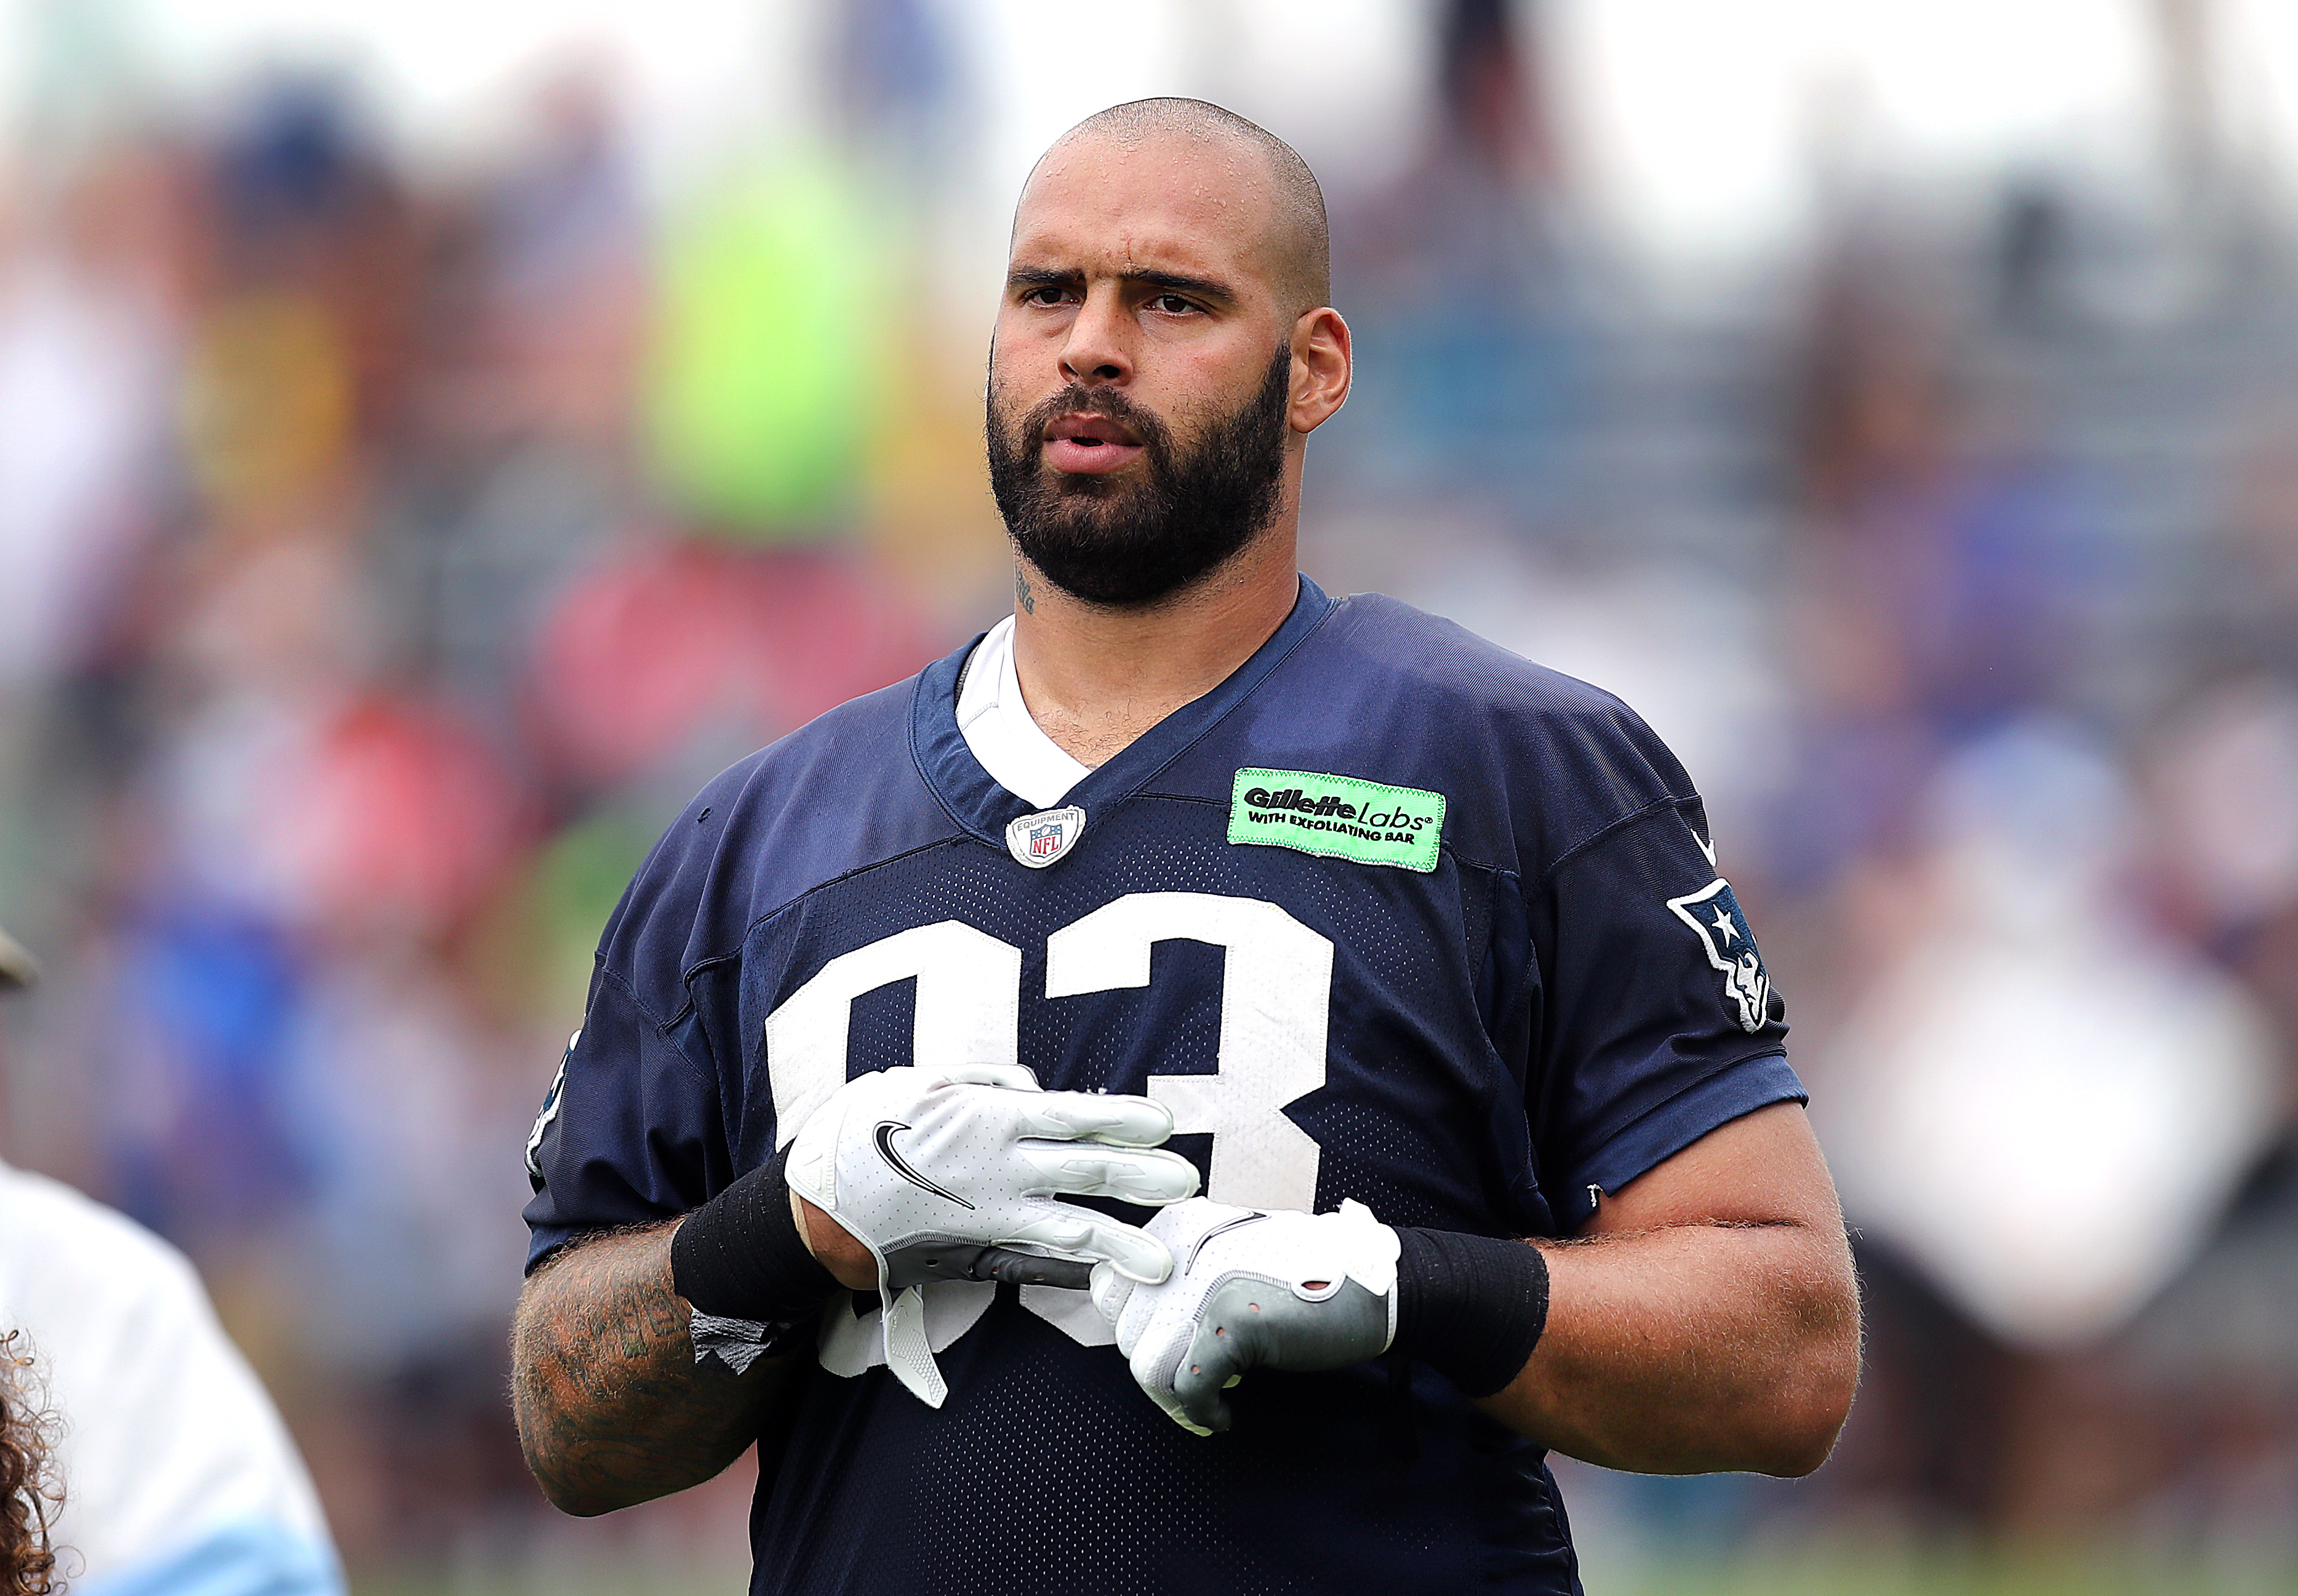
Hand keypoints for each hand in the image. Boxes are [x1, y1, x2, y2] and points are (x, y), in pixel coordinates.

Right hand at [784, 1063, 1200, 1406]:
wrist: (815, 1202)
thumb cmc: (867, 1130)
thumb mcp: (921, 1081)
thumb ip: (985, 1079)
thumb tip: (1034, 1084)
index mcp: (988, 1114)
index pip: (1070, 1113)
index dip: (1120, 1117)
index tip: (1164, 1124)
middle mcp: (999, 1163)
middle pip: (1085, 1166)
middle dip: (1140, 1174)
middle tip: (1189, 1181)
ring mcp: (991, 1210)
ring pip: (1070, 1221)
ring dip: (1122, 1237)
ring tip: (1164, 1257)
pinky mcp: (978, 1247)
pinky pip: (1037, 1255)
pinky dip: (1076, 1266)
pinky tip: (1109, 1279)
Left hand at [1092, 1197, 1399, 1434]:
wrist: (1376, 1284)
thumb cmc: (1306, 1276)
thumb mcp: (1232, 1252)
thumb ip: (1184, 1271)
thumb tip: (1132, 1321)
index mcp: (1177, 1226)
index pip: (1110, 1290)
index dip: (1135, 1332)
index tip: (1167, 1354)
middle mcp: (1182, 1247)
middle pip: (1126, 1332)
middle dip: (1157, 1369)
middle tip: (1194, 1385)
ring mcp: (1205, 1283)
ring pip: (1148, 1365)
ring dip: (1177, 1397)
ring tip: (1210, 1400)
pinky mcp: (1231, 1321)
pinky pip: (1189, 1388)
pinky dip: (1204, 1412)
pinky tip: (1226, 1414)